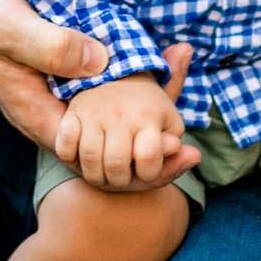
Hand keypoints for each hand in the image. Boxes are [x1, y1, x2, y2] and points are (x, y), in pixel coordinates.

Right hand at [0, 0, 198, 187]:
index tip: (168, 145)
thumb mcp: (11, 28)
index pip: (89, 154)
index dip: (129, 156)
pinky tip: (167, 90)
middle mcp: (55, 121)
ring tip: (187, 136)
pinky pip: (108, 110)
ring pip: (110, 136)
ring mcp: (65, 110)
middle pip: (105, 154)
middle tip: (189, 152)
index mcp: (39, 115)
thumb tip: (98, 61)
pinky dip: (137, 107)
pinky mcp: (74, 95)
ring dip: (145, 136)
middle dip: (146, 159)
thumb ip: (48, 45)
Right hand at [58, 75, 187, 190]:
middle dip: (120, 181)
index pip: (149, 158)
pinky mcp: (73, 113)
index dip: (149, 172)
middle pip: (116, 165)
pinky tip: (81, 157)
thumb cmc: (147, 112)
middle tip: (122, 176)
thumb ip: (178, 150)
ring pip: (89, 159)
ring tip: (104, 172)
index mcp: (150, 115)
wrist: (118, 79)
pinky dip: (70, 157)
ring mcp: (94, 112)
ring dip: (95, 175)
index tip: (148, 168)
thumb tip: (195, 156)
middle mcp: (122, 113)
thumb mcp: (168, 126)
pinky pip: (65, 146)